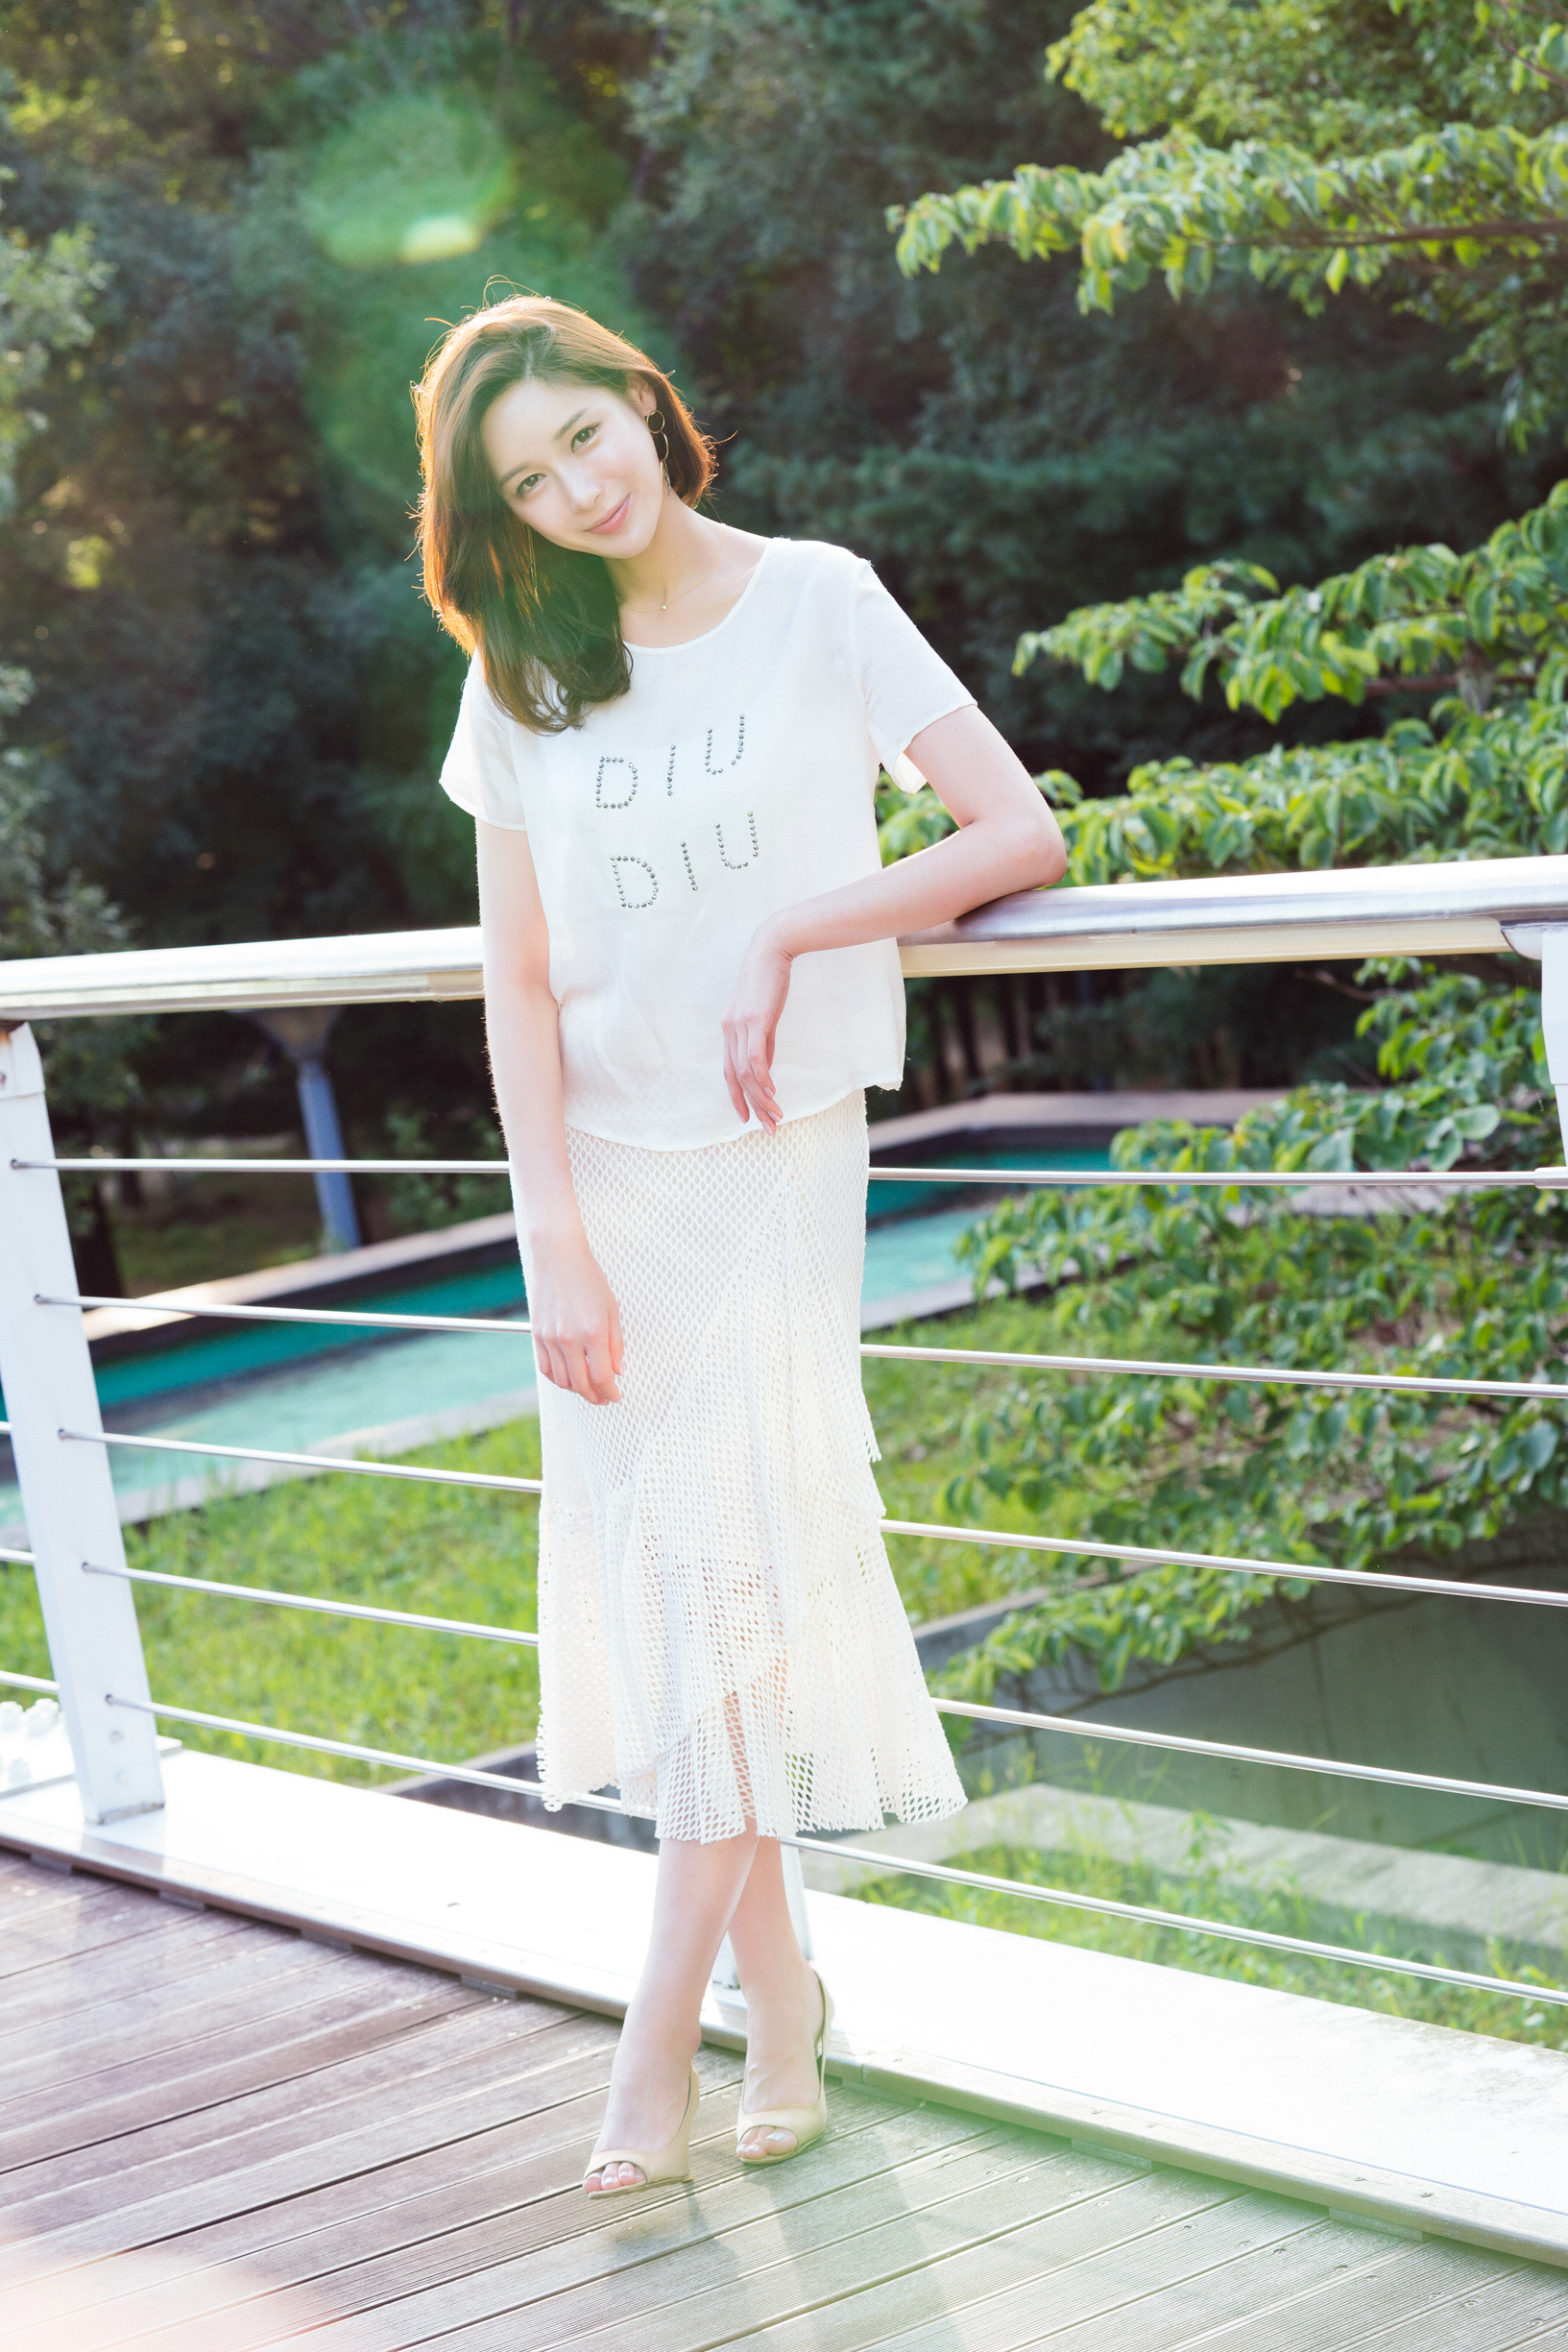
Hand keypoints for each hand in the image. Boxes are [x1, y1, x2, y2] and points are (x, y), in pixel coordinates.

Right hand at [528, 1233, 623, 1403]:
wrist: (558, 1258)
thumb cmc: (589, 1280)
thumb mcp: (612, 1310)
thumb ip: (615, 1344)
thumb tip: (617, 1371)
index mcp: (594, 1333)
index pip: (602, 1377)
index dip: (611, 1393)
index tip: (616, 1396)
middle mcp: (570, 1339)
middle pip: (581, 1384)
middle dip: (595, 1397)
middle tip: (604, 1398)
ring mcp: (550, 1338)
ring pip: (562, 1380)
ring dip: (577, 1390)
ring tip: (588, 1389)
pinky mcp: (537, 1335)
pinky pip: (546, 1369)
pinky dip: (558, 1379)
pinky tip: (569, 1378)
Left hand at [722, 924, 792, 1131]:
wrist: (772, 949)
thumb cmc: (769, 982)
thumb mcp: (765, 1017)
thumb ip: (764, 1043)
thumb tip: (765, 1070)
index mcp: (729, 1031)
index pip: (730, 1073)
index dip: (737, 1098)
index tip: (748, 1119)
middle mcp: (729, 1031)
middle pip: (737, 1079)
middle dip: (753, 1107)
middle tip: (768, 1128)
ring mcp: (739, 1026)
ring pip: (746, 1073)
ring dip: (761, 1099)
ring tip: (776, 1116)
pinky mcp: (754, 1020)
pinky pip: (755, 1056)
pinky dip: (762, 1077)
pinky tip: (772, 1091)